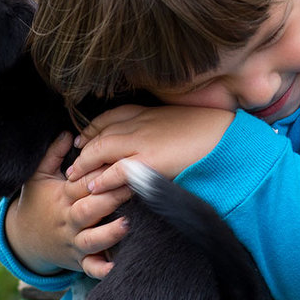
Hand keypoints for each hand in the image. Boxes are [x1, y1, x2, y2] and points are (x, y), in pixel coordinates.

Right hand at [4, 132, 130, 278]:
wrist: (24, 238)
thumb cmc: (37, 201)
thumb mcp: (38, 176)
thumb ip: (53, 154)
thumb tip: (68, 133)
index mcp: (62, 198)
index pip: (80, 185)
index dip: (98, 176)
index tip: (118, 165)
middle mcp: (69, 221)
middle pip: (89, 211)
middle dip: (110, 200)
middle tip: (132, 189)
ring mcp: (74, 242)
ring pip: (92, 241)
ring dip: (109, 234)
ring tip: (126, 225)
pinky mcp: (78, 260)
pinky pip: (90, 268)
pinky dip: (101, 270)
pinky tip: (116, 267)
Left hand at [66, 104, 233, 194]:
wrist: (226, 138)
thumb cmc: (209, 131)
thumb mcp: (179, 121)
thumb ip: (161, 125)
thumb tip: (156, 135)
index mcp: (148, 111)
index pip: (109, 117)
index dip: (93, 129)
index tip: (82, 138)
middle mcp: (140, 123)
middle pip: (100, 133)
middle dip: (83, 148)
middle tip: (73, 163)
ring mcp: (143, 141)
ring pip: (101, 149)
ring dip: (85, 164)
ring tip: (75, 178)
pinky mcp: (149, 161)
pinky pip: (117, 171)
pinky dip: (102, 179)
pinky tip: (93, 188)